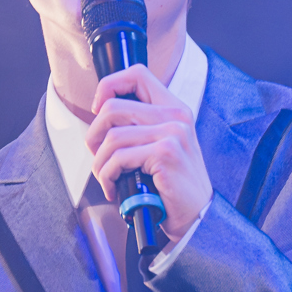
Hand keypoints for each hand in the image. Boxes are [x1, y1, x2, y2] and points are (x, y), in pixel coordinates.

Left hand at [86, 66, 213, 240]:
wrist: (198, 217)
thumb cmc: (175, 186)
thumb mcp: (163, 146)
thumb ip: (141, 127)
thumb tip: (101, 119)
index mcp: (174, 109)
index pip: (137, 74)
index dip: (109, 86)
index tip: (98, 110)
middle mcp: (176, 117)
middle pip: (113, 107)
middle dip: (93, 135)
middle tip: (97, 156)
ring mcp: (172, 134)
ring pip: (112, 137)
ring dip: (100, 163)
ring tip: (107, 177)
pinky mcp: (165, 154)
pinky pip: (118, 158)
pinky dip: (107, 176)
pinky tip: (115, 188)